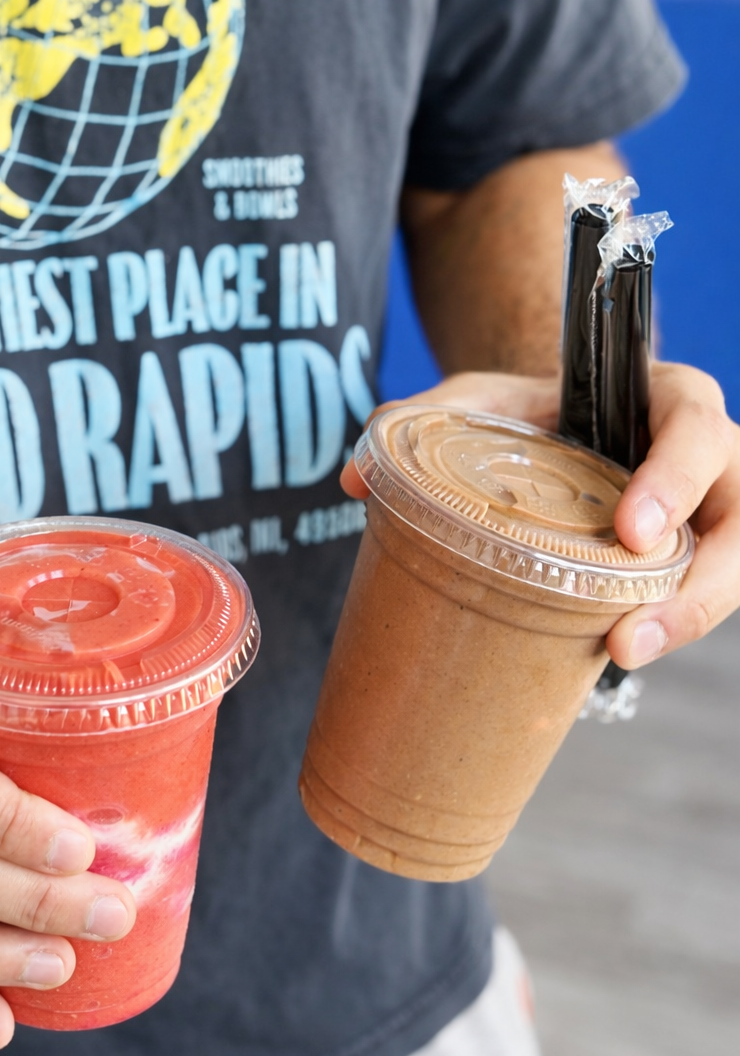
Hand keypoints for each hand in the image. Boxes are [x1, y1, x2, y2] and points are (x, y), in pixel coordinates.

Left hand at [340, 366, 739, 665]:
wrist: (557, 426)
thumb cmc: (533, 409)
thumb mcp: (484, 398)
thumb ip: (424, 417)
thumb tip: (354, 476)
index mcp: (672, 402)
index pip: (697, 430)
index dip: (675, 480)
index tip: (629, 530)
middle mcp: (711, 462)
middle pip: (738, 525)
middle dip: (695, 587)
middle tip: (627, 634)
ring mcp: (709, 516)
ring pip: (729, 574)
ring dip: (683, 622)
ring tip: (619, 657)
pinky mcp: (691, 564)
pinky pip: (695, 600)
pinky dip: (662, 628)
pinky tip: (610, 657)